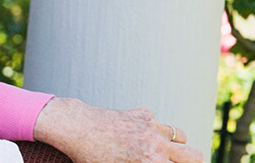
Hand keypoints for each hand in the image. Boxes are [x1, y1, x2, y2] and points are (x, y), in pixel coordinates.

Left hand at [32, 97, 202, 161]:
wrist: (76, 127)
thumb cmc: (91, 156)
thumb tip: (153, 162)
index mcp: (151, 162)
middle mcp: (156, 144)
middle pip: (195, 155)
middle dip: (192, 161)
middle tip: (178, 162)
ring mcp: (151, 126)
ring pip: (181, 135)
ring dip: (177, 144)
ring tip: (164, 150)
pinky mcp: (143, 114)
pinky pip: (158, 123)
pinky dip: (153, 129)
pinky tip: (135, 134)